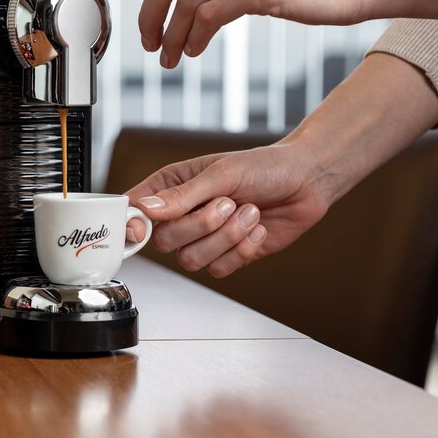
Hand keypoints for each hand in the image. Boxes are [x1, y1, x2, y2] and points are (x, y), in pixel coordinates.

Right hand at [125, 141, 332, 276]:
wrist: (305, 182)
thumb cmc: (263, 167)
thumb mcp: (222, 173)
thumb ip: (182, 195)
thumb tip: (147, 210)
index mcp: (172, 187)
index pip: (135, 210)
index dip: (132, 223)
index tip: (141, 228)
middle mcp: (183, 215)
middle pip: (164, 241)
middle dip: (201, 225)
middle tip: (227, 203)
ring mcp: (205, 238)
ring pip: (190, 260)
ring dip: (226, 237)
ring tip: (249, 213)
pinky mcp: (227, 256)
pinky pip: (219, 270)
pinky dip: (242, 250)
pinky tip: (257, 228)